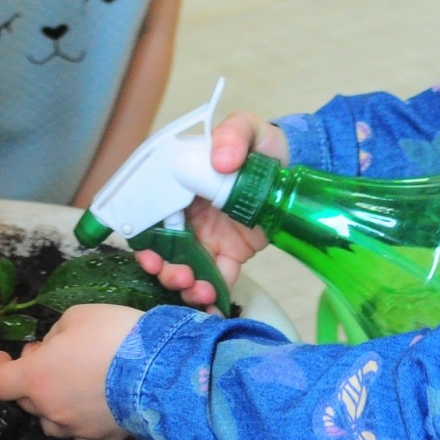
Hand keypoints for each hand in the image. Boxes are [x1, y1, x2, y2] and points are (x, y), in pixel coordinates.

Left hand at [0, 304, 140, 439]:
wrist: (160, 369)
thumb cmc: (114, 336)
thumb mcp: (78, 316)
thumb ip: (56, 334)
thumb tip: (52, 348)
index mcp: (36, 377)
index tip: (1, 357)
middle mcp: (50, 408)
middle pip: (26, 400)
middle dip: (32, 377)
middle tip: (52, 355)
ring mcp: (75, 428)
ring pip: (52, 420)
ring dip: (54, 401)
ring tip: (75, 381)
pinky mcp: (101, 438)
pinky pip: (81, 431)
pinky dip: (80, 417)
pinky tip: (95, 401)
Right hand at [135, 112, 283, 307]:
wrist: (295, 166)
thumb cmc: (262, 144)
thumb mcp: (247, 128)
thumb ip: (232, 134)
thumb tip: (220, 159)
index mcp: (180, 186)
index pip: (150, 215)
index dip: (145, 240)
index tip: (150, 255)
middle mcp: (188, 215)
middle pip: (164, 248)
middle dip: (164, 269)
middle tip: (178, 276)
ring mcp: (208, 237)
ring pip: (187, 268)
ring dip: (186, 286)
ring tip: (199, 292)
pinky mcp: (231, 253)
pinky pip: (218, 278)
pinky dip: (213, 297)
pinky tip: (213, 310)